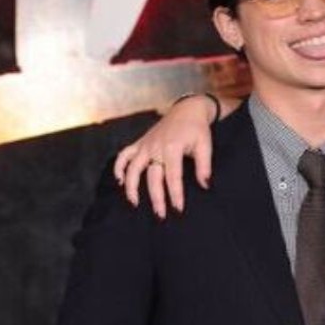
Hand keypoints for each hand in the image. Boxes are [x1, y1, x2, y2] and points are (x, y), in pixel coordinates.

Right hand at [113, 94, 216, 217]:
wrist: (187, 109)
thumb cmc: (197, 129)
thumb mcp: (205, 145)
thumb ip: (204, 166)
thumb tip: (205, 185)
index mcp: (173, 148)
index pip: (173, 176)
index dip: (175, 194)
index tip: (178, 209)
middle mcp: (155, 147)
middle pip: (152, 177)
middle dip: (156, 197)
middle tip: (161, 215)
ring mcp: (145, 145)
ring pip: (133, 168)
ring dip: (131, 186)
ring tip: (134, 203)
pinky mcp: (140, 143)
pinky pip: (124, 155)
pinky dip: (119, 167)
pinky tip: (119, 181)